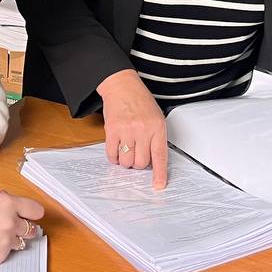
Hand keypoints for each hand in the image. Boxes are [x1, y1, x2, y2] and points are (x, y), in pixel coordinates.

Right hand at [0, 189, 44, 267]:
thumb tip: (10, 201)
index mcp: (6, 204)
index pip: (36, 210)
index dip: (32, 212)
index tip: (29, 214)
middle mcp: (10, 223)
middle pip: (32, 228)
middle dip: (23, 226)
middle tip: (9, 225)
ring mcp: (6, 242)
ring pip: (21, 242)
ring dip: (12, 238)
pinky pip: (8, 252)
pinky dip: (0, 248)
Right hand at [98, 69, 167, 189]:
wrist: (122, 86)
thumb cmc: (140, 101)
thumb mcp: (156, 117)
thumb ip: (156, 138)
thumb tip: (154, 162)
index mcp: (157, 127)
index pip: (160, 156)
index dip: (160, 174)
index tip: (159, 185)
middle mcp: (142, 130)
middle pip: (141, 162)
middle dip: (138, 164)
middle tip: (137, 155)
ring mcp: (126, 130)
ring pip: (126, 161)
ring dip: (126, 161)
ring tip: (126, 151)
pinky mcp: (112, 130)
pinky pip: (112, 154)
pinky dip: (114, 157)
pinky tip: (116, 150)